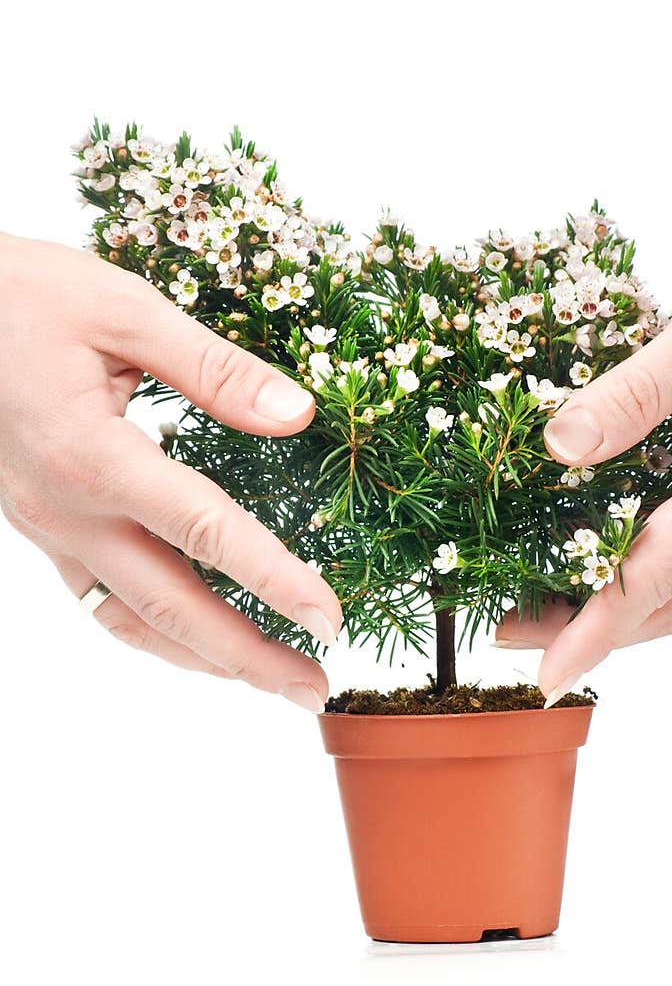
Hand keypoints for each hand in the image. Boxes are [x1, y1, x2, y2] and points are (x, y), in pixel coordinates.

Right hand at [0, 233, 341, 709]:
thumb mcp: (125, 310)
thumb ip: (215, 368)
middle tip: (314, 688)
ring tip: (268, 681)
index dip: (273, 580)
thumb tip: (297, 414)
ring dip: (204, 660)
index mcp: (94, 456)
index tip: (327, 615)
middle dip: (249, 657)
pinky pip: (100, 602)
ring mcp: (49, 530)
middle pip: (172, 607)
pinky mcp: (41, 530)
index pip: (204, 531)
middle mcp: (68, 512)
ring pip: (132, 621)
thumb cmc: (23, 297)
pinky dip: (155, 635)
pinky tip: (194, 644)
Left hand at [495, 195, 671, 703]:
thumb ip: (637, 390)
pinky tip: (620, 558)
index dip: (597, 627)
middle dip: (597, 629)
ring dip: (629, 609)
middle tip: (516, 634)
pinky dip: (662, 576)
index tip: (548, 674)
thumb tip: (561, 446)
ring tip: (554, 606)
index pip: (659, 574)